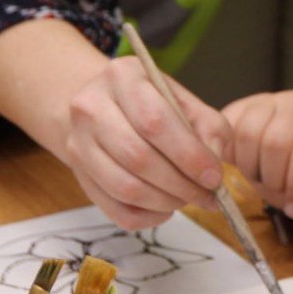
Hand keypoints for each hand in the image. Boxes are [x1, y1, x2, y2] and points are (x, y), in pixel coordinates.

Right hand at [63, 55, 232, 229]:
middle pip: (138, 157)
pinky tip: (165, 207)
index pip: (155, 121)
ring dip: (165, 202)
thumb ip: (208, 129)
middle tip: (206, 195)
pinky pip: (115, 209)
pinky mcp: (79, 173)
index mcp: (123, 76)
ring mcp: (79, 142)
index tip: (214, 177)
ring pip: (125, 188)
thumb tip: (212, 171)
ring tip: (187, 198)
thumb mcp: (186, 102)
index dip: (188, 155)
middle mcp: (92, 106)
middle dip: (180, 184)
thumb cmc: (155, 104)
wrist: (107, 107)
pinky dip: (147, 217)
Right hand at [223, 91, 292, 222]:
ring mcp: (271, 100)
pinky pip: (228, 127)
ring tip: (264, 180)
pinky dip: (230, 154)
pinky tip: (244, 167)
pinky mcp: (246, 106)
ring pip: (247, 133)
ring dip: (250, 168)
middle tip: (279, 194)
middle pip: (274, 142)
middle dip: (274, 180)